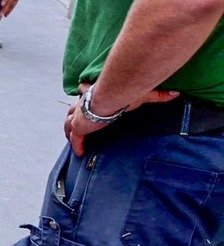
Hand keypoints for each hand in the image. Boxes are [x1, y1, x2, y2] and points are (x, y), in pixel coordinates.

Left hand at [65, 82, 180, 155]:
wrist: (113, 95)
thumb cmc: (125, 92)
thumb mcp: (142, 95)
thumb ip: (158, 96)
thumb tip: (175, 93)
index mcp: (95, 96)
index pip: (86, 99)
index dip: (84, 106)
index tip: (84, 110)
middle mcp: (83, 105)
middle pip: (72, 113)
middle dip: (73, 120)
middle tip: (77, 128)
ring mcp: (79, 116)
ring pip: (68, 124)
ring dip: (71, 132)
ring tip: (75, 141)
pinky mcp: (79, 126)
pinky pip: (75, 139)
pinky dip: (76, 145)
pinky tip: (79, 153)